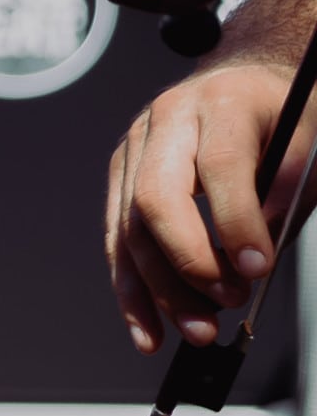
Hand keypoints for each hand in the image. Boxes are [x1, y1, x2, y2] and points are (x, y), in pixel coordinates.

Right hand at [107, 51, 308, 351]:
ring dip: (161, 290)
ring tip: (199, 331)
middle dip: (189, 261)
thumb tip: (248, 265)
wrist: (249, 84)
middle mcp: (167, 118)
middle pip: (156, 196)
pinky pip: (117, 238)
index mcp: (222, 101)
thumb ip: (281, 199)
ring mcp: (135, 146)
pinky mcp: (121, 174)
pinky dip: (132, 291)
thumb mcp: (306, 150)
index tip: (257, 270)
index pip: (219, 165)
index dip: (237, 222)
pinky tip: (147, 330)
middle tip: (228, 301)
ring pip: (131, 226)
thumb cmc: (285, 122)